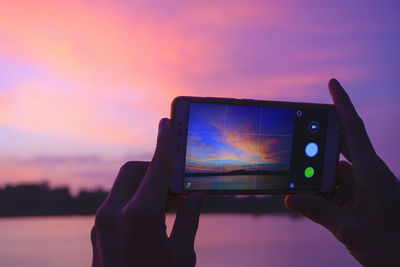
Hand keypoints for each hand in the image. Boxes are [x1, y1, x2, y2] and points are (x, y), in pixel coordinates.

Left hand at [91, 118, 203, 266]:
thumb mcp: (182, 256)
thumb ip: (190, 220)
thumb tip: (198, 196)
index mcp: (139, 217)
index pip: (157, 168)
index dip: (165, 143)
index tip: (167, 123)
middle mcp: (114, 214)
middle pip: (134, 171)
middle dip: (155, 167)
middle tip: (178, 181)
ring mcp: (101, 224)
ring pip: (124, 186)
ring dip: (146, 185)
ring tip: (171, 201)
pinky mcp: (98, 233)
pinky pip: (117, 203)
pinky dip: (135, 199)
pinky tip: (153, 215)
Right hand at [285, 79, 399, 265]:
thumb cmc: (391, 247)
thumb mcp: (350, 230)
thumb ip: (318, 212)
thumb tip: (290, 199)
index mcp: (372, 173)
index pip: (353, 129)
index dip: (343, 104)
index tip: (332, 83)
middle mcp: (369, 174)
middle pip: (341, 145)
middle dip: (320, 142)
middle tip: (299, 139)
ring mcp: (367, 187)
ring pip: (335, 171)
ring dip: (318, 178)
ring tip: (300, 185)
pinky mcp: (364, 199)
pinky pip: (338, 188)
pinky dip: (323, 193)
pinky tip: (310, 201)